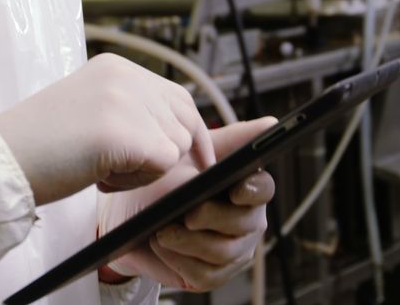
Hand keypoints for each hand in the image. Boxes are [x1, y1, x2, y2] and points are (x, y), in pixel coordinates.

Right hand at [0, 53, 215, 204]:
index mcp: (116, 67)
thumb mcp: (92, 111)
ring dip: (144, 169)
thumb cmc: (38, 147)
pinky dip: (135, 181)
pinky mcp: (125, 131)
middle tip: (128, 172)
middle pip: (185, 120)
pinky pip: (163, 165)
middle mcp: (126, 76)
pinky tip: (99, 177)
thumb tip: (182, 134)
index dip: (191, 130)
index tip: (200, 158)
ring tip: (98, 168)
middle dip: (169, 153)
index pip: (178, 96)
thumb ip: (131, 111)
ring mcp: (126, 100)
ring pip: (176, 146)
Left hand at [99, 117, 276, 290]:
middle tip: (186, 214)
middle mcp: (247, 219)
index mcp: (247, 187)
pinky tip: (161, 245)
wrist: (128, 212)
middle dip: (212, 218)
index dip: (253, 191)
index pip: (264, 189)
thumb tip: (270, 124)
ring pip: (223, 252)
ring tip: (162, 230)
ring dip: (188, 241)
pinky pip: (204, 274)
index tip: (235, 190)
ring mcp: (232, 250)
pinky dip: (178, 261)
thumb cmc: (164, 179)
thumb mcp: (191, 151)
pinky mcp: (213, 274)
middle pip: (244, 224)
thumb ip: (230, 141)